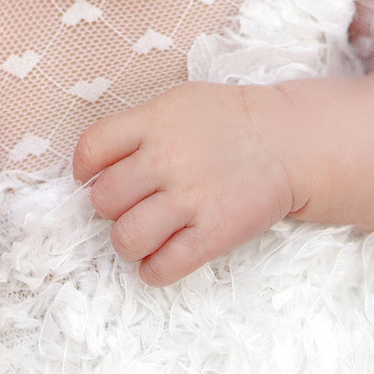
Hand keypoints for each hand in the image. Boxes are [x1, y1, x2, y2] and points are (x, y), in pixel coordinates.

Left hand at [71, 81, 301, 286]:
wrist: (289, 140)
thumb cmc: (227, 121)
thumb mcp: (177, 103)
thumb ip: (137, 128)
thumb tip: (95, 165)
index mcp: (153, 122)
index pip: (91, 148)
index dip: (84, 169)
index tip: (92, 177)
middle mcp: (167, 160)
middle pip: (104, 199)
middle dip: (111, 208)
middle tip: (132, 204)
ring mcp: (191, 199)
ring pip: (126, 238)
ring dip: (127, 242)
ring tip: (144, 234)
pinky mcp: (214, 234)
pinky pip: (163, 268)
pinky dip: (153, 271)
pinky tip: (161, 258)